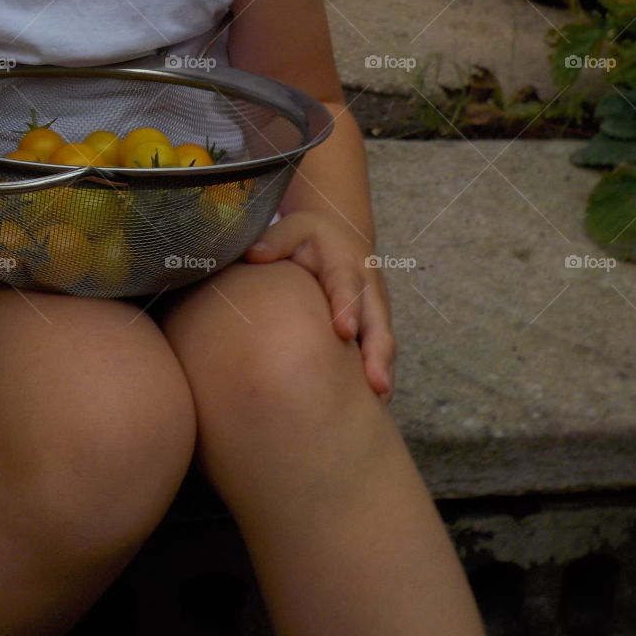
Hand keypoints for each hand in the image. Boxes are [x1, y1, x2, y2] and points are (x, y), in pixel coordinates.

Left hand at [244, 209, 394, 402]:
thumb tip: (252, 255)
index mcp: (345, 262)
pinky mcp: (375, 327)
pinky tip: (374, 406)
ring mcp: (375, 310)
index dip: (347, 306)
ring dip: (383, 370)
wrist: (341, 237)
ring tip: (380, 399)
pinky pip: (380, 354)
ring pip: (383, 341)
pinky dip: (379, 377)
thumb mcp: (292, 229)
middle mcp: (367, 288)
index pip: (346, 284)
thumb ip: (274, 241)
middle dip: (377, 351)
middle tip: (375, 382)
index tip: (344, 330)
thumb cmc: (309, 238)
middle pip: (377, 320)